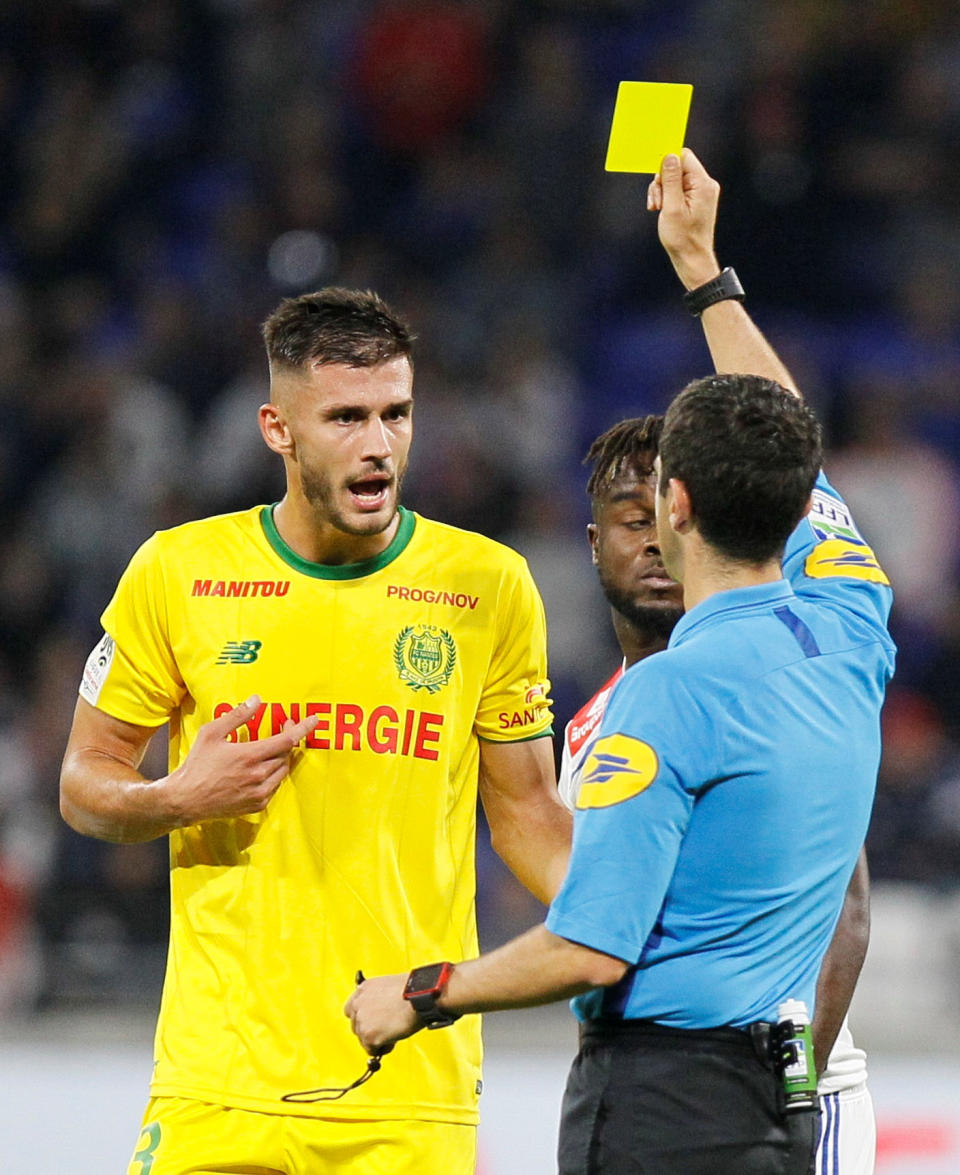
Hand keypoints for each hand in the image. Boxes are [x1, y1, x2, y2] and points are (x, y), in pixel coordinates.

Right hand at [163, 697, 319, 824]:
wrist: (185, 801)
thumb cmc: (196, 765)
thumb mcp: (212, 733)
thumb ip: (237, 716)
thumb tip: (256, 700)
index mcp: (250, 756)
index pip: (287, 740)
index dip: (303, 728)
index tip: (315, 719)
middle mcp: (259, 776)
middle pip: (286, 754)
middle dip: (288, 740)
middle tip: (283, 728)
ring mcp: (259, 793)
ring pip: (282, 771)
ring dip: (281, 758)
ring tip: (270, 748)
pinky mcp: (257, 806)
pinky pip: (274, 787)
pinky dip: (273, 775)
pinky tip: (260, 769)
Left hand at [345, 974, 419, 1054]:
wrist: (419, 996)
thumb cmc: (412, 990)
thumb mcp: (389, 987)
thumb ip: (378, 998)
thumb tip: (380, 1011)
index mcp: (363, 989)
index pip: (351, 1008)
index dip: (363, 1017)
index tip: (372, 1021)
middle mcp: (358, 1004)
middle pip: (356, 1025)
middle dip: (369, 1029)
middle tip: (385, 1029)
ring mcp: (362, 1020)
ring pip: (363, 1039)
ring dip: (376, 1039)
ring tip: (393, 1033)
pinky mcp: (368, 1036)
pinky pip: (371, 1050)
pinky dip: (382, 1048)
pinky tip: (394, 1039)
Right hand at [647, 148, 720, 289]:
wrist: (692, 259)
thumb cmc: (683, 238)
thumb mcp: (672, 207)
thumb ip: (671, 179)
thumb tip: (669, 155)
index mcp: (702, 184)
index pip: (683, 157)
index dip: (666, 164)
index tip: (656, 179)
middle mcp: (705, 185)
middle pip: (677, 167)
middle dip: (662, 182)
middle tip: (657, 202)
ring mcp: (701, 192)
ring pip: (674, 179)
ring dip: (662, 191)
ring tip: (658, 208)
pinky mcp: (695, 200)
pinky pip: (677, 189)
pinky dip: (667, 197)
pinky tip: (661, 209)